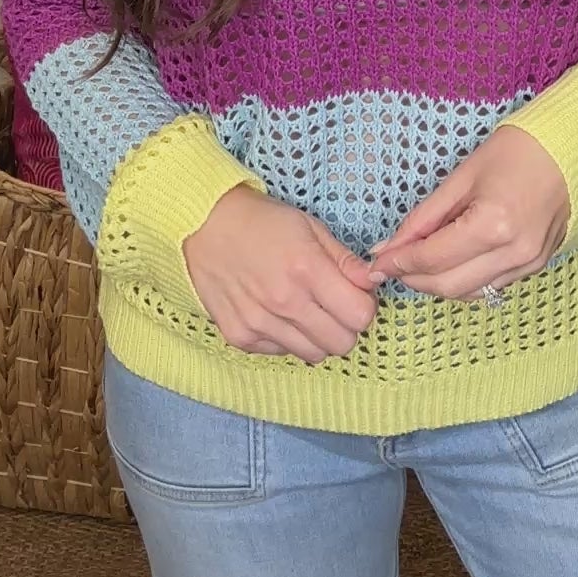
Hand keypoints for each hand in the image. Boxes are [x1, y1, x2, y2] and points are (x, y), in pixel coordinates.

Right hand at [184, 185, 378, 363]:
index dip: (363, 305)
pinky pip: (283, 353)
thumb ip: (345, 260)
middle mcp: (284, 302)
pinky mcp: (241, 337)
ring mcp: (260, 323)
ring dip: (319, 336)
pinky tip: (279, 313)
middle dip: (346, 326)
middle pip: (342, 343)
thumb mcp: (310, 227)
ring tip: (306, 309)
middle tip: (334, 305)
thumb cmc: (261, 222)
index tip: (354, 294)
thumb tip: (374, 281)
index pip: (360, 316)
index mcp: (306, 269)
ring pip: (315, 355)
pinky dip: (289, 339)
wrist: (204, 226)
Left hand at [366, 126, 569, 300]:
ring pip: (469, 293)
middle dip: (414, 279)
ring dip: (437, 284)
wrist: (573, 150)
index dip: (400, 263)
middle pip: (448, 285)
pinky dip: (463, 280)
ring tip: (417, 263)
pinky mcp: (536, 266)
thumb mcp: (463, 176)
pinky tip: (449, 262)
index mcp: (493, 225)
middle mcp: (514, 253)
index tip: (376, 263)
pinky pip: (489, 286)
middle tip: (391, 265)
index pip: (434, 259)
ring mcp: (529, 264)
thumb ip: (425, 216)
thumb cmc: (518, 151)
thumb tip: (390, 246)